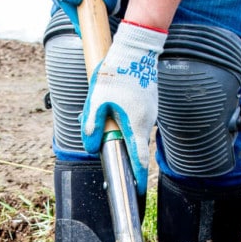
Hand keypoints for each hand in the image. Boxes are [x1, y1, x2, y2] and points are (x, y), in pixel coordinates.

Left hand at [80, 21, 165, 194]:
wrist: (135, 48)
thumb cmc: (115, 74)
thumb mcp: (96, 100)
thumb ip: (92, 125)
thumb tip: (90, 147)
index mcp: (135, 125)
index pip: (138, 160)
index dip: (137, 178)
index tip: (137, 192)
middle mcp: (146, 121)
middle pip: (135, 147)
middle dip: (122, 152)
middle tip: (108, 151)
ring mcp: (150, 111)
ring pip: (134, 131)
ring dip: (120, 132)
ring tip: (105, 113)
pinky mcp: (148, 102)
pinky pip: (136, 119)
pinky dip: (125, 120)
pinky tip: (113, 104)